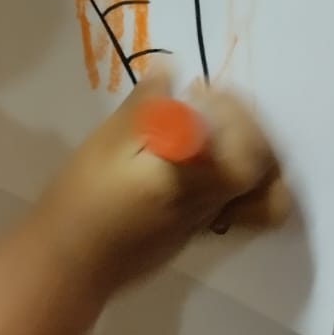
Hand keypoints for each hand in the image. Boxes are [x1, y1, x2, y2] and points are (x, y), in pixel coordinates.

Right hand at [41, 72, 289, 298]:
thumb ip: (145, 107)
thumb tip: (170, 71)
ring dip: (250, 158)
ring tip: (215, 136)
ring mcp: (206, 225)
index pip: (248, 144)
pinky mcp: (193, 235)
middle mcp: (212, 204)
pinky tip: (192, 163)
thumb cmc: (82, 199)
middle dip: (249, 129)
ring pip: (260, 195)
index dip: (233, 110)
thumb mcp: (106, 144)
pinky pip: (236, 206)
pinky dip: (231, 179)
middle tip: (212, 109)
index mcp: (196, 179)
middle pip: (266, 170)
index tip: (202, 92)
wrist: (67, 263)